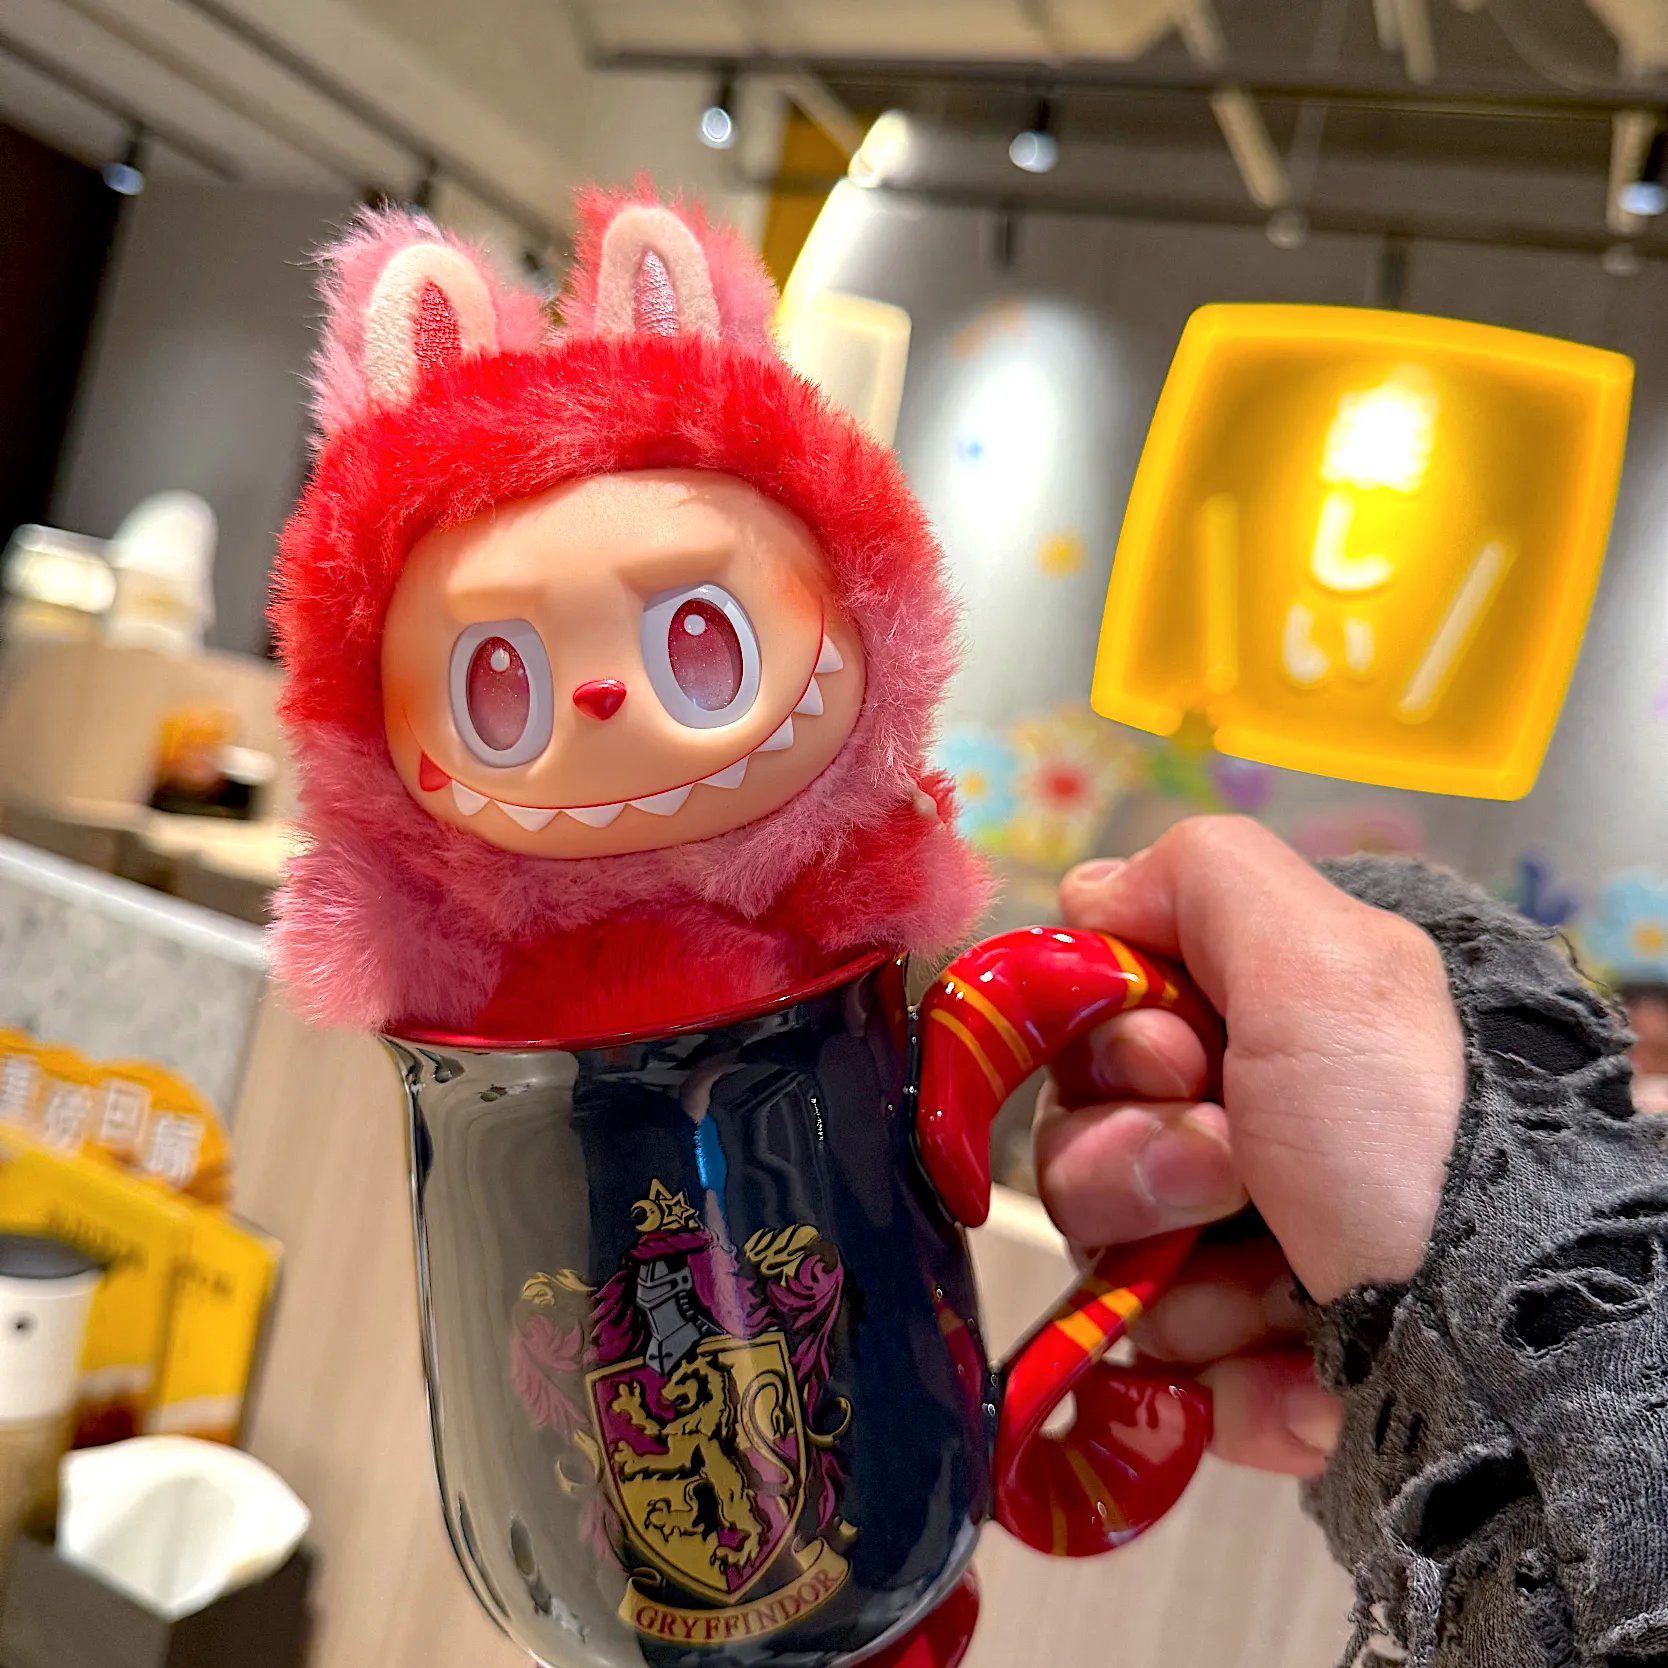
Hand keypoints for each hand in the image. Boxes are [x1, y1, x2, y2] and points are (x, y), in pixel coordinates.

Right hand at [1036, 817, 1464, 1475]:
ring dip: (1182, 1281)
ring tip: (1280, 1293)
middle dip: (1137, 1164)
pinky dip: (1225, 1378)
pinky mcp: (1240, 1364)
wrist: (1506, 1354)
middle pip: (1079, 1138)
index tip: (1180, 1061)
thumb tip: (1093, 892)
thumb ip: (1204, 879)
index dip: (1113, 1046)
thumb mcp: (1330, 963)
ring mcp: (1235, 1254)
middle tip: (1233, 1175)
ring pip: (1108, 1260)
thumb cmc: (1411, 1141)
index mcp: (1255, 1031)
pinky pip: (1161, 1372)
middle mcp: (1238, 1130)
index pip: (1094, 1025)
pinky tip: (1297, 1373)